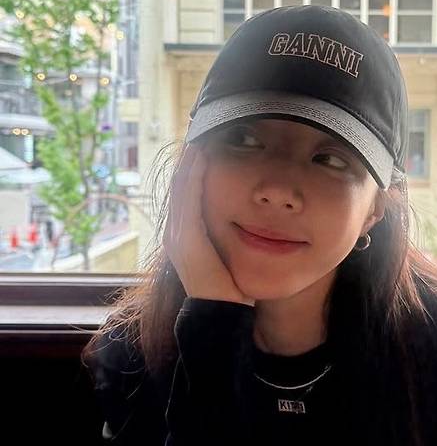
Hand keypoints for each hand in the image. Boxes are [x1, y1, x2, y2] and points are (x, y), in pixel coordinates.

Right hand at [163, 143, 253, 304]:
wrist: (221, 316)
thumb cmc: (231, 291)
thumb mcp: (230, 257)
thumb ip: (231, 238)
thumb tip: (252, 220)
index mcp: (186, 236)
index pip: (188, 192)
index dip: (197, 168)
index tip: (213, 144)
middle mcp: (176, 233)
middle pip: (181, 184)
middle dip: (193, 158)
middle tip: (207, 129)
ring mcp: (177, 236)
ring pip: (181, 186)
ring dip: (191, 159)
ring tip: (203, 133)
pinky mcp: (185, 239)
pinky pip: (187, 198)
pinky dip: (193, 174)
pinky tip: (203, 154)